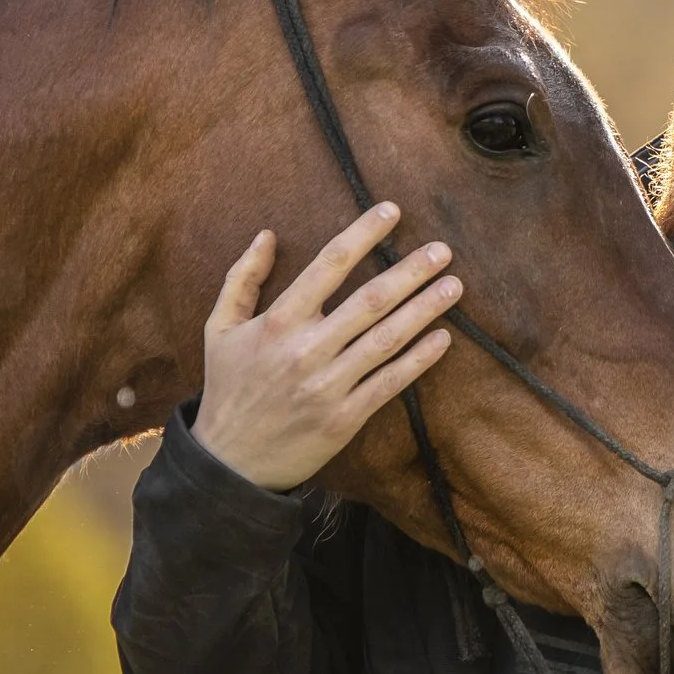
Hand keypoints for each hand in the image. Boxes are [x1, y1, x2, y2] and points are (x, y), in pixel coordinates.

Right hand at [190, 202, 459, 491]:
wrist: (229, 462)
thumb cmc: (227, 389)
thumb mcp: (220, 329)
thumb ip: (242, 279)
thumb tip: (266, 235)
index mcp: (279, 322)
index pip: (329, 265)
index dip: (363, 234)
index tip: (391, 211)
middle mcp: (307, 349)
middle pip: (370, 300)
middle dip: (411, 271)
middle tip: (442, 250)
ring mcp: (328, 385)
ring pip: (387, 339)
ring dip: (425, 310)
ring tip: (454, 286)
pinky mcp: (345, 418)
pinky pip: (389, 383)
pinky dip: (419, 360)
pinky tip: (442, 339)